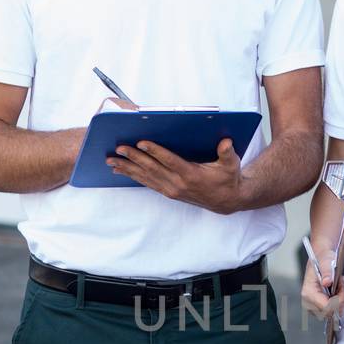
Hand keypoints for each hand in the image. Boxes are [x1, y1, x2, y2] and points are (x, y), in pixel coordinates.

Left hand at [107, 137, 243, 212]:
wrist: (226, 201)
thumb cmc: (228, 179)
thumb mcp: (231, 165)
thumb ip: (228, 153)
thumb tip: (226, 142)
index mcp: (191, 174)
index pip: (169, 161)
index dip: (155, 151)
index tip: (141, 142)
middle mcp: (178, 183)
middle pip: (152, 168)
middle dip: (134, 158)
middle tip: (119, 148)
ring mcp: (171, 189)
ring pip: (146, 177)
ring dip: (128, 168)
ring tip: (111, 161)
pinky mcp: (168, 192)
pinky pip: (147, 183)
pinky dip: (133, 176)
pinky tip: (121, 170)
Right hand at [300, 256, 343, 321]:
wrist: (320, 259)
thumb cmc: (323, 260)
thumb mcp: (326, 261)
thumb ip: (327, 272)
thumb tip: (327, 282)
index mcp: (308, 292)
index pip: (327, 307)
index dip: (339, 299)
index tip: (342, 287)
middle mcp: (308, 302)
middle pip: (330, 312)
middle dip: (340, 300)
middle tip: (341, 285)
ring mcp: (312, 307)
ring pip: (332, 313)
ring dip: (339, 301)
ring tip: (338, 287)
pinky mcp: (317, 308)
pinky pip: (332, 312)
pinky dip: (337, 303)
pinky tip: (336, 293)